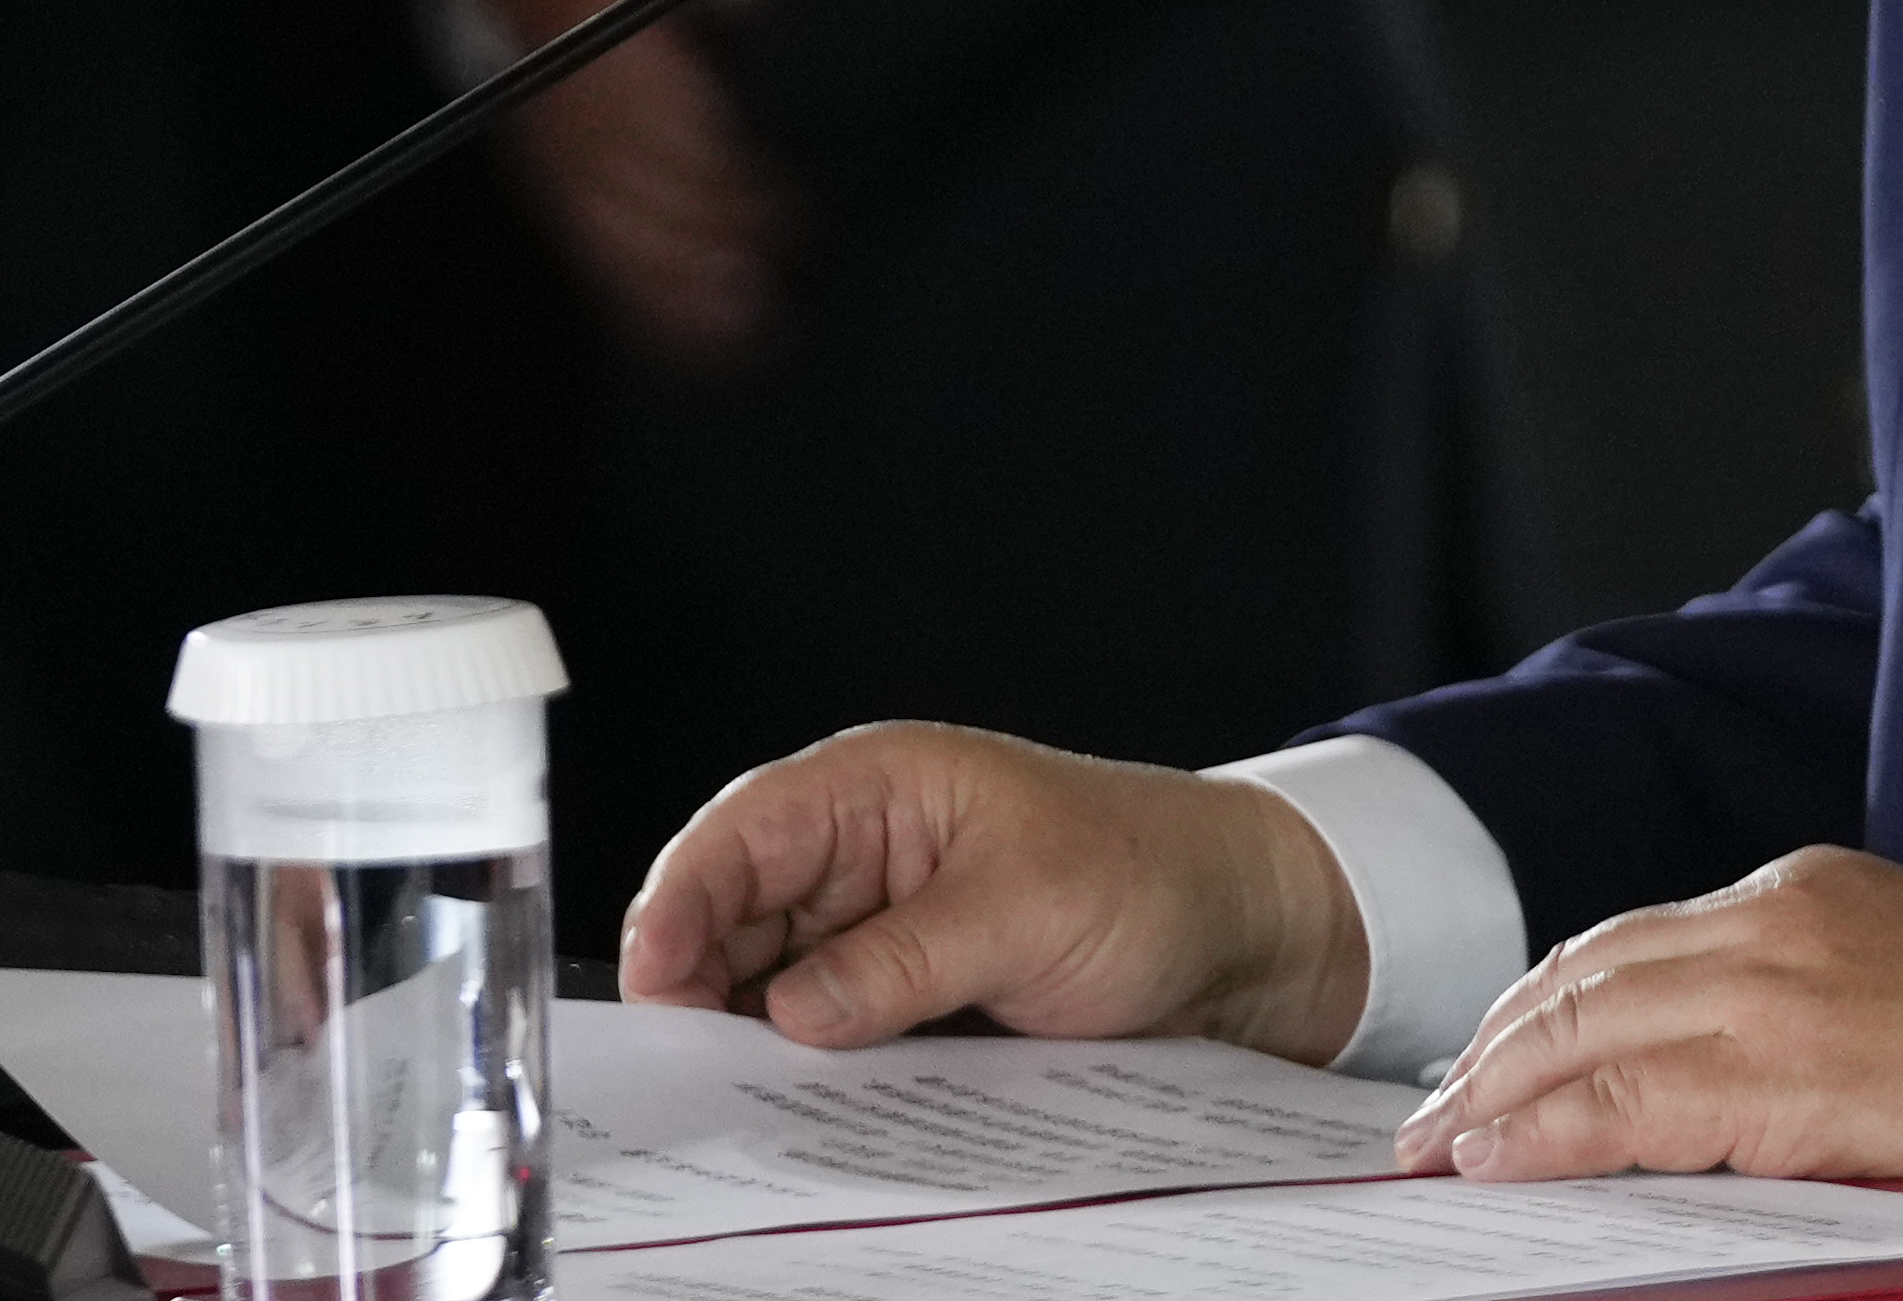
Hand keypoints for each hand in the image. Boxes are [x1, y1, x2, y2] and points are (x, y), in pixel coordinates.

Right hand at [477, 0, 786, 361]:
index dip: (708, 164)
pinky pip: (597, 255)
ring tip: (752, 321)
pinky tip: (714, 341)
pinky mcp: (556, 185)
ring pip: (606, 233)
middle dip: (702, 231)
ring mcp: (550, 152)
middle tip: (778, 265)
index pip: (644, 116)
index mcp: (587, 36)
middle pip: (627, 184)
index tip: (772, 198)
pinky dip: (649, 306)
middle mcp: (559, 105)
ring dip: (676, 285)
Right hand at [621, 721, 1369, 1067]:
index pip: (740, 837)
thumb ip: (899, 961)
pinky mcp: (909, 994)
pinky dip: (810, 1071)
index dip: (680, 906)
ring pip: (771, 989)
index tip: (654, 989)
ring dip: (754, 1043)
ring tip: (739, 1106)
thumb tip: (787, 1013)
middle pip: (733, 920)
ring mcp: (884, 928)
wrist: (1248, 930)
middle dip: (703, 991)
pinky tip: (802, 1113)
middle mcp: (866, 854)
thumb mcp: (1024, 911)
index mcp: (881, 789)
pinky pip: (830, 1034)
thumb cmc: (1155, 874)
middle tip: (687, 1077)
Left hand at [1394, 849, 1902, 1206]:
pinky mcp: (1788, 1072)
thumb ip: (1797, 1005)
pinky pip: (1628, 1100)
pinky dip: (1547, 1131)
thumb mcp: (1899, 982)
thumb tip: (1699, 1082)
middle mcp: (1776, 918)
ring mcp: (1777, 989)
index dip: (1546, 1004)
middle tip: (1432, 1115)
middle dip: (1495, 1047)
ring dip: (1496, 1094)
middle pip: (1587, 976)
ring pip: (1586, 1031)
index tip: (1493, 1057)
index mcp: (1805, 889)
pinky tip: (1500, 1159)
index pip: (1632, 942)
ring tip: (1441, 1147)